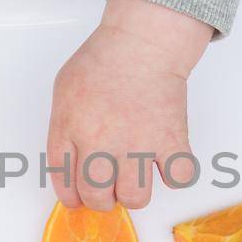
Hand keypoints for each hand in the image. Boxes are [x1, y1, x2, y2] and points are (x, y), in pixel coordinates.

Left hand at [47, 0, 213, 210]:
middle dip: (102, 199)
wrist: (142, 42)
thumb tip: (70, 164)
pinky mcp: (171, 140)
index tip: (79, 198)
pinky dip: (175, 175)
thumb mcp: (63, 91)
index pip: (65, 183)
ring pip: (136, 198)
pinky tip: (166, 161)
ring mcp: (137, 143)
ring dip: (135, 192)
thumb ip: (63, 129)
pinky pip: (178, 178)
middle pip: (98, 197)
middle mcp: (101, 142)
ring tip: (136, 174)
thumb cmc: (103, 61)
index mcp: (71, 129)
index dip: (72, 197)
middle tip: (110, 187)